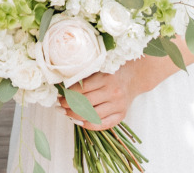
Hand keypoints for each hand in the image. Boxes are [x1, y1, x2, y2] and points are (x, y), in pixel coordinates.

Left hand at [61, 57, 179, 130]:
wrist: (134, 77)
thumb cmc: (112, 71)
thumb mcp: (100, 69)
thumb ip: (84, 76)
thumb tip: (63, 86)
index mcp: (106, 78)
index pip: (82, 89)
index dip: (68, 94)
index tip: (59, 96)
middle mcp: (113, 92)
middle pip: (85, 104)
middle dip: (69, 106)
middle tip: (60, 106)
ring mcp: (118, 105)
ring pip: (92, 115)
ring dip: (76, 116)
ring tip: (66, 113)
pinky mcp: (121, 115)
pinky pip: (103, 124)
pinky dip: (89, 125)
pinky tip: (79, 122)